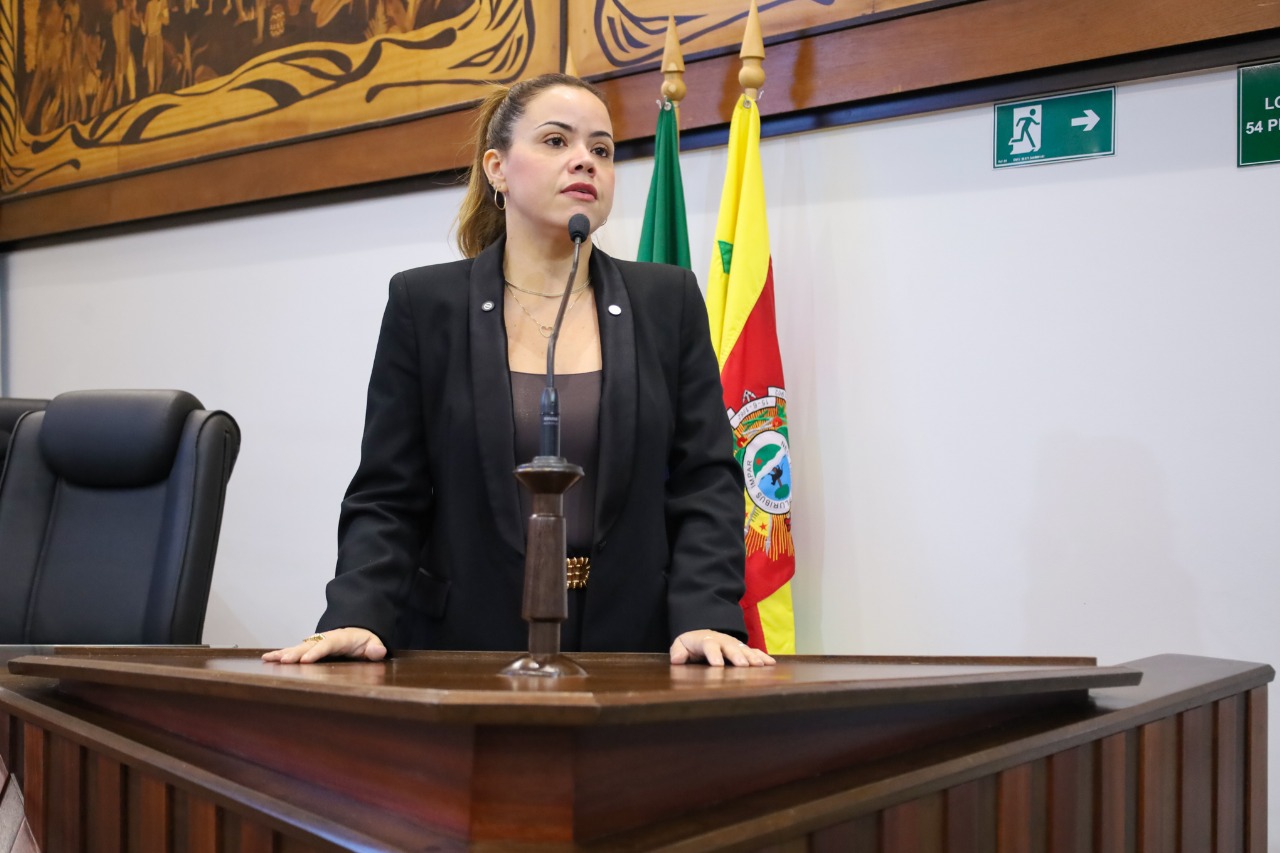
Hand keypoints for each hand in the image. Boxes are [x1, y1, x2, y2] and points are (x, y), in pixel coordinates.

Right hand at [261, 628, 386, 663]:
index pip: (327, 644)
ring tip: (269, 659)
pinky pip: (294, 649)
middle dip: (296, 653)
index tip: (306, 659)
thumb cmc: (364, 639)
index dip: (317, 652)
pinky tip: (267, 659)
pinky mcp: (310, 647)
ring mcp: (316, 642)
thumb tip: (378, 651)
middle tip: (284, 661)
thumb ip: (375, 647)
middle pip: (308, 645)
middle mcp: (325, 638)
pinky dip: (280, 653)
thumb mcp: (373, 641)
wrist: (357, 630)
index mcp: (340, 638)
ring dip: (284, 653)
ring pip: (298, 647)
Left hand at [669, 630, 776, 666]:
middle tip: (743, 665)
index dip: (713, 654)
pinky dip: (762, 657)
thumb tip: (676, 659)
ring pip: (744, 649)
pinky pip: (753, 652)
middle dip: (737, 656)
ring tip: (759, 666)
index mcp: (706, 640)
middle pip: (730, 647)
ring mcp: (734, 644)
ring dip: (752, 657)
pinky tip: (770, 664)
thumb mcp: (681, 645)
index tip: (717, 665)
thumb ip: (678, 651)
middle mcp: (722, 640)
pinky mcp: (742, 649)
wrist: (704, 635)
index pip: (709, 646)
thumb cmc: (692, 644)